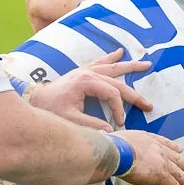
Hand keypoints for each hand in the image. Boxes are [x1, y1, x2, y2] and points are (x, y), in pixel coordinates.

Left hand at [27, 49, 153, 128]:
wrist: (34, 100)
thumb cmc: (50, 109)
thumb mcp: (70, 120)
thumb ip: (91, 125)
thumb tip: (112, 132)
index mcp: (86, 81)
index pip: (112, 94)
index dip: (119, 110)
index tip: (120, 124)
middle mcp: (87, 72)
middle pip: (117, 81)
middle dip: (135, 94)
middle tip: (149, 105)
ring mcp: (85, 70)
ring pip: (112, 67)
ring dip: (130, 66)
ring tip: (146, 64)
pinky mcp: (81, 72)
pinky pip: (100, 62)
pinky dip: (111, 58)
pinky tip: (119, 52)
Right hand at [112, 130, 183, 184]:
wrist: (117, 151)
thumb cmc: (111, 145)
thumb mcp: (113, 138)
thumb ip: (111, 138)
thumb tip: (103, 136)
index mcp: (147, 139)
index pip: (163, 142)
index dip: (172, 147)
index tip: (179, 149)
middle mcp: (157, 149)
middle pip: (175, 158)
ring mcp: (162, 162)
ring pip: (178, 174)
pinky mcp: (161, 176)